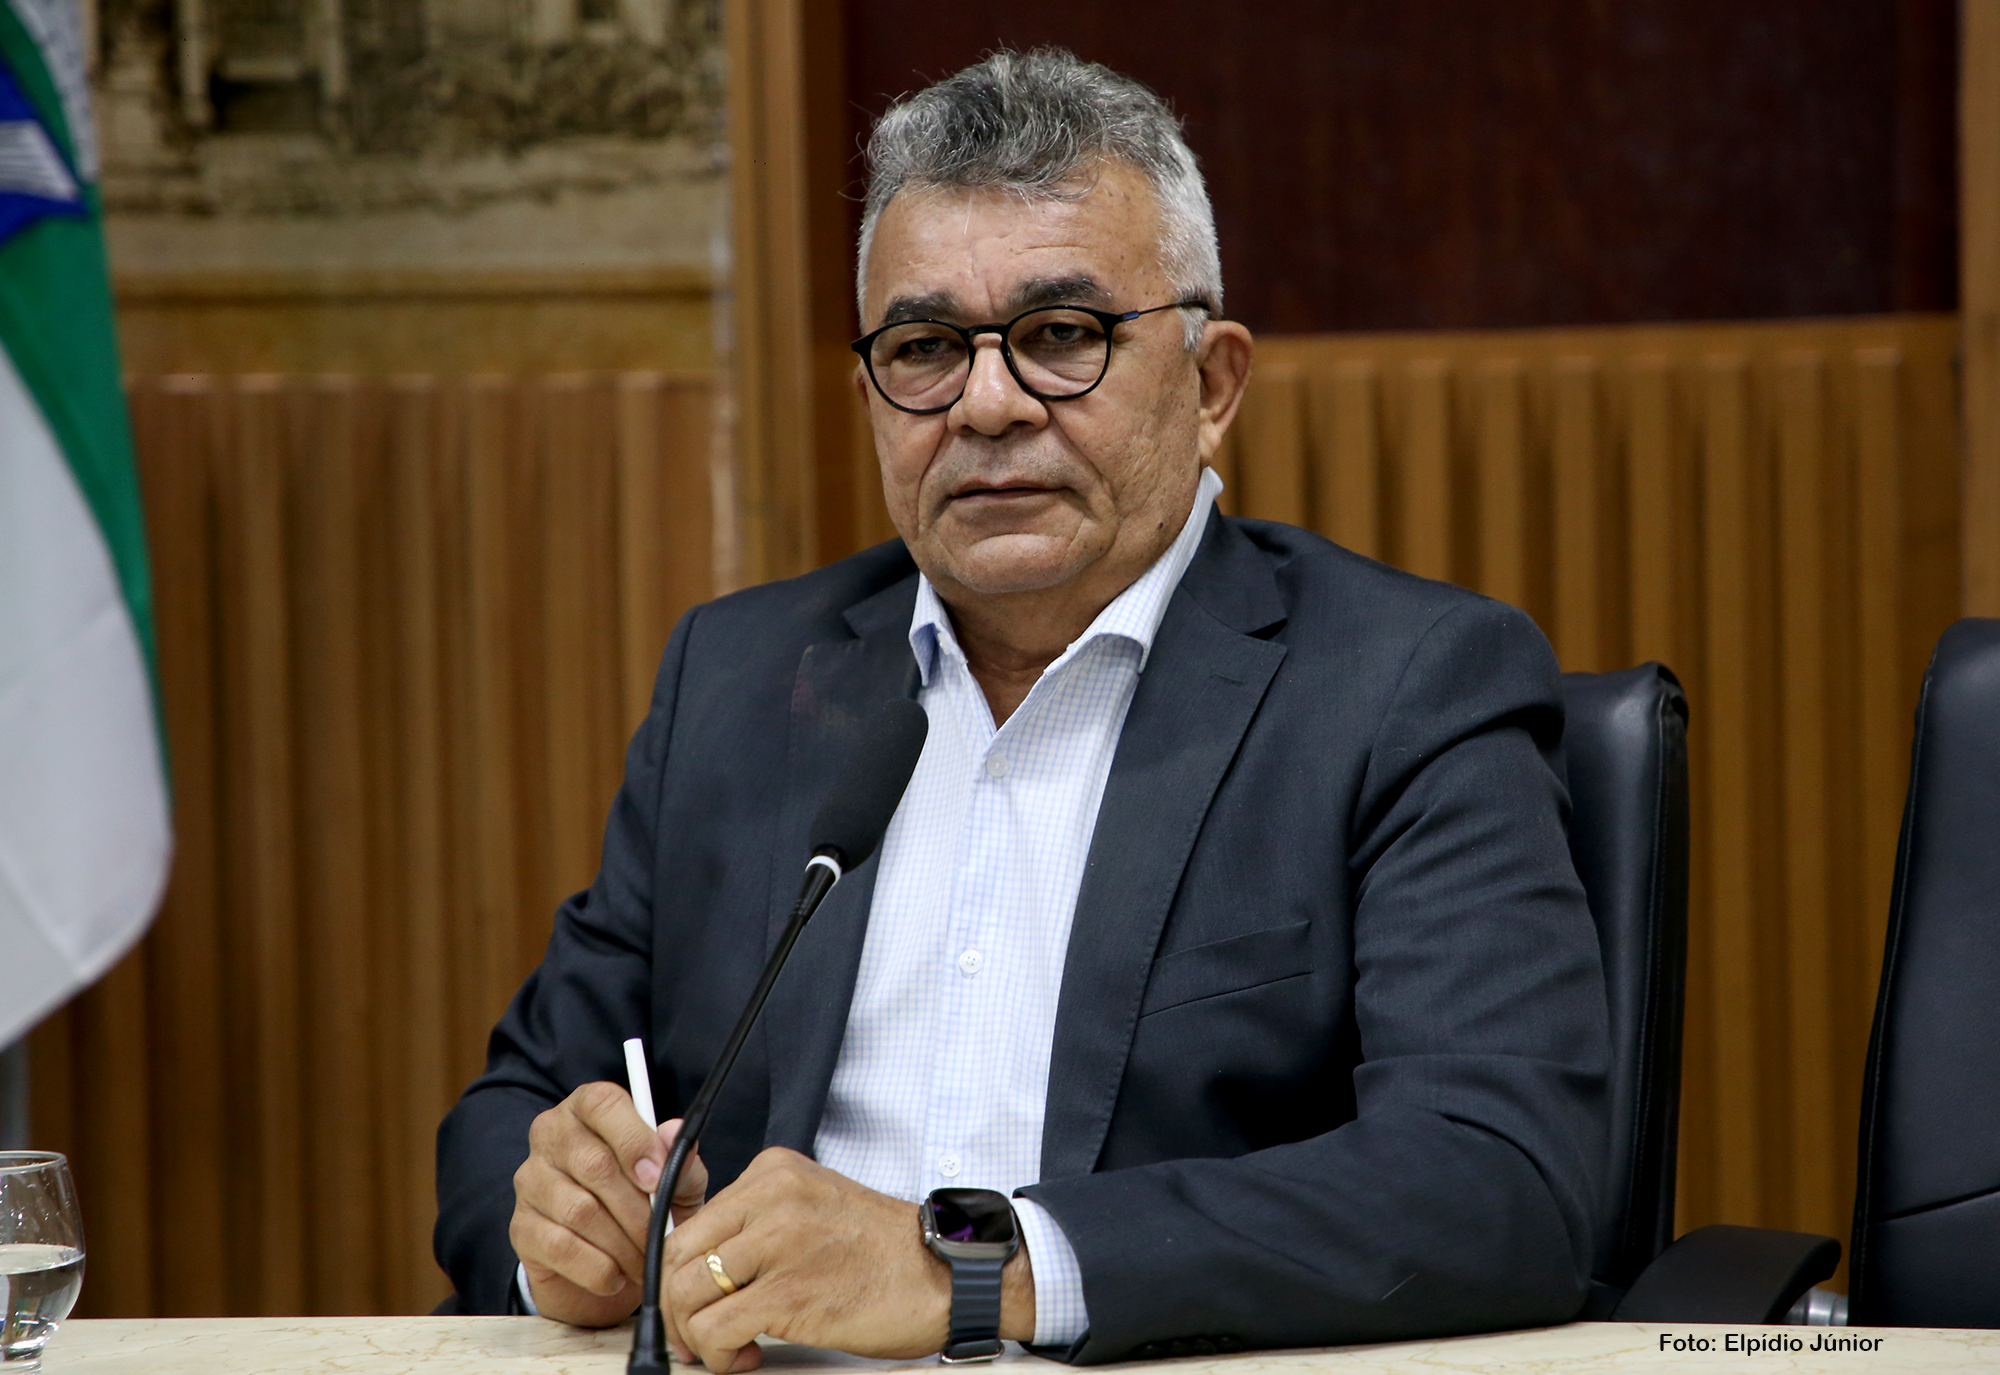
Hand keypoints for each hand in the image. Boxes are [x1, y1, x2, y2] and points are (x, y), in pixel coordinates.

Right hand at [509, 1082, 707, 1326]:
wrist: (615, 1268)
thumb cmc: (648, 1208)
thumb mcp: (677, 1183)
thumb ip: (680, 1159)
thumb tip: (674, 1133)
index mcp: (589, 1109)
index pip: (601, 1104)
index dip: (633, 1139)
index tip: (657, 1177)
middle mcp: (552, 1135)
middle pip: (594, 1164)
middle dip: (637, 1207)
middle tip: (660, 1235)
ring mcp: (531, 1180)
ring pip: (579, 1210)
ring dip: (621, 1243)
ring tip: (644, 1259)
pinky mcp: (521, 1227)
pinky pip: (560, 1246)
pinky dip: (597, 1267)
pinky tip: (615, 1276)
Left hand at [657, 1148, 1034, 1372]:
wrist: (943, 1275)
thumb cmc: (884, 1251)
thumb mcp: (814, 1205)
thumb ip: (760, 1219)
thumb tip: (703, 1259)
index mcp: (774, 1171)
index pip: (692, 1220)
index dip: (682, 1271)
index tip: (693, 1298)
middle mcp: (772, 1197)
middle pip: (678, 1255)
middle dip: (677, 1306)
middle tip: (697, 1333)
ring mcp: (779, 1242)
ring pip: (687, 1293)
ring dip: (695, 1335)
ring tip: (724, 1347)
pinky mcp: (788, 1294)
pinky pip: (715, 1329)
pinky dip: (717, 1355)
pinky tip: (743, 1356)